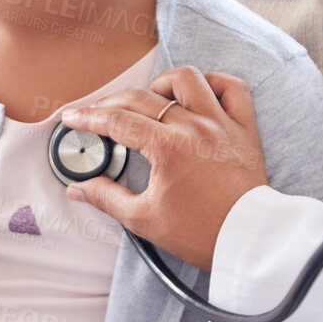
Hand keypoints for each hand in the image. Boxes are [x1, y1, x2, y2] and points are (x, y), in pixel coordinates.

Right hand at [59, 66, 268, 269]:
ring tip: (150, 100)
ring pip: (188, 79)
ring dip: (162, 84)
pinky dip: (214, 83)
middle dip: (112, 102)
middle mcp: (195, 127)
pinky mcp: (245, 129)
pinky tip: (199, 94)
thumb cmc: (201, 233)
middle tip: (97, 114)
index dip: (88, 117)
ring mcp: (222, 124)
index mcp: (168, 147)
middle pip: (143, 98)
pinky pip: (233, 88)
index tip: (72, 118)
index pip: (117, 121)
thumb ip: (107, 198)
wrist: (250, 242)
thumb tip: (77, 189)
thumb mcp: (144, 219)